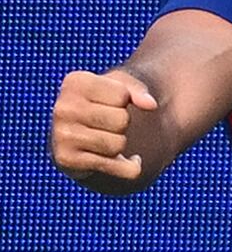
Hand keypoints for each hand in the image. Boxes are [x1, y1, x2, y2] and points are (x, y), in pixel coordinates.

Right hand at [50, 68, 156, 185]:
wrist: (78, 136)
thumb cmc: (104, 106)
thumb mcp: (121, 89)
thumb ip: (138, 91)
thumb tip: (151, 104)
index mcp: (74, 83)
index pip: (121, 95)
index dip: (124, 100)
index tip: (110, 102)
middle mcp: (62, 108)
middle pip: (121, 120)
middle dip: (123, 124)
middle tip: (108, 124)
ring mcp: (62, 135)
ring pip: (118, 144)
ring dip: (120, 144)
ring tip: (106, 138)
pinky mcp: (68, 160)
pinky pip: (120, 168)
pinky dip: (130, 167)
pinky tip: (122, 159)